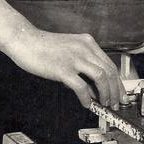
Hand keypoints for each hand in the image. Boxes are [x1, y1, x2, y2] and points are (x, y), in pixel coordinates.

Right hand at [5, 28, 124, 108]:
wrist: (23, 40)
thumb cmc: (43, 46)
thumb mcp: (69, 48)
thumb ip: (82, 62)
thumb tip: (93, 86)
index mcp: (87, 42)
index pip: (110, 64)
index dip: (117, 81)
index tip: (119, 93)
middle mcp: (84, 48)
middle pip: (109, 71)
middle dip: (115, 90)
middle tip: (115, 103)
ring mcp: (74, 58)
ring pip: (101, 78)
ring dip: (105, 94)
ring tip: (103, 104)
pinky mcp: (62, 69)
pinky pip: (81, 86)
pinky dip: (87, 98)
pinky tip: (86, 103)